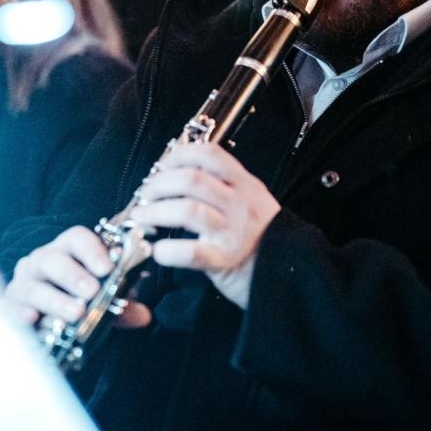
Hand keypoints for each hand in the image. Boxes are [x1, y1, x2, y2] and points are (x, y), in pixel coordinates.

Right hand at [4, 226, 152, 329]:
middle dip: (73, 275)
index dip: (92, 249)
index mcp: (67, 253)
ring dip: (55, 299)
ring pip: (34, 285)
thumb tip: (144, 315)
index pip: (76, 238)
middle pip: (53, 259)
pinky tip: (33, 319)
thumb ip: (121, 308)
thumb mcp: (102, 306)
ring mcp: (23, 283)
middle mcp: (42, 262)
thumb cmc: (75, 306)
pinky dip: (21, 311)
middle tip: (92, 291)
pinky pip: (12, 306)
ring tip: (75, 312)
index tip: (107, 268)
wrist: (43, 327)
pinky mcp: (9, 304)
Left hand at [130, 141, 279, 308]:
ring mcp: (233, 231)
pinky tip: (157, 252)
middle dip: (158, 184)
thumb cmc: (262, 240)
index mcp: (244, 185)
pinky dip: (168, 251)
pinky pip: (191, 251)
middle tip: (144, 195)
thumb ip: (222, 188)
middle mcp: (239, 203)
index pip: (209, 155)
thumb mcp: (250, 202)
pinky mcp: (225, 260)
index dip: (178, 156)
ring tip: (141, 218)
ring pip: (187, 210)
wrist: (289, 276)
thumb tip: (175, 178)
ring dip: (155, 212)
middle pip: (191, 180)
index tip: (160, 166)